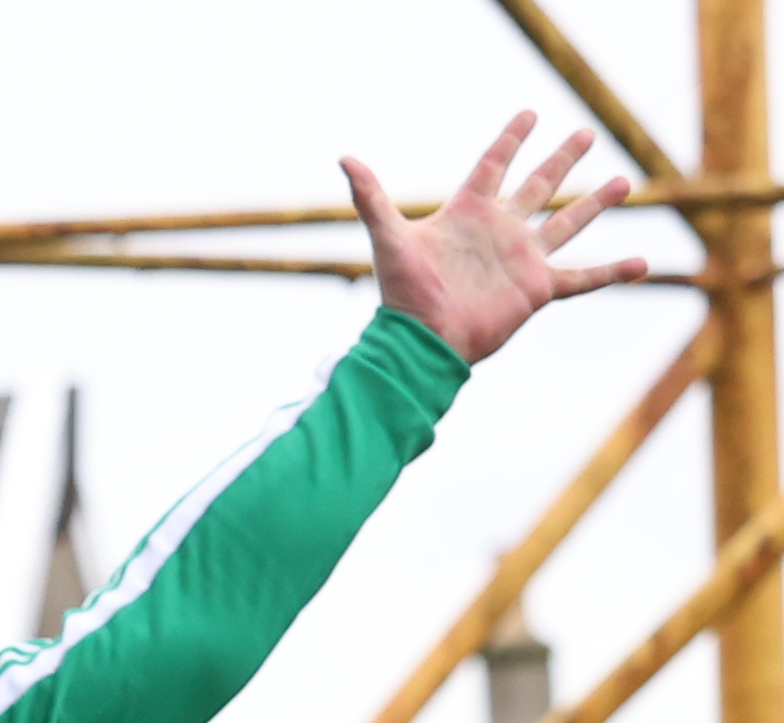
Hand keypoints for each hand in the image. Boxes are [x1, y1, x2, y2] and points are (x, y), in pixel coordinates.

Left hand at [352, 113, 644, 362]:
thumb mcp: (388, 239)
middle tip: (585, 132)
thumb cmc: (404, 294)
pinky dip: (614, 272)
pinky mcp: (537, 289)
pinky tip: (645, 263)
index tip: (529, 113)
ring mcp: (522, 258)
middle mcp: (500, 231)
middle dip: (561, 160)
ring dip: (596, 203)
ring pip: (568, 223)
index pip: (493, 165)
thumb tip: (344, 158)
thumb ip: (370, 198)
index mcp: (469, 213)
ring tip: (625, 180)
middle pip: (539, 186)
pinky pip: (584, 278)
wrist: (422, 342)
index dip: (510, 140)